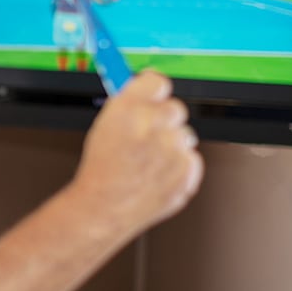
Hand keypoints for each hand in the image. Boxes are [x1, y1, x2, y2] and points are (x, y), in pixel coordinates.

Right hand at [72, 71, 203, 232]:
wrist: (104, 208)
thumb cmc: (100, 171)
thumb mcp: (102, 127)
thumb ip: (127, 106)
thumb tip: (147, 92)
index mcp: (128, 110)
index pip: (157, 82)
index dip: (153, 91)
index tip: (151, 96)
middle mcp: (154, 126)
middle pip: (175, 108)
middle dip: (163, 119)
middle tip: (146, 135)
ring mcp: (174, 150)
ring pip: (184, 135)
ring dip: (171, 145)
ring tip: (147, 161)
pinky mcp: (187, 172)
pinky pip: (191, 159)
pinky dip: (178, 167)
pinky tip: (156, 174)